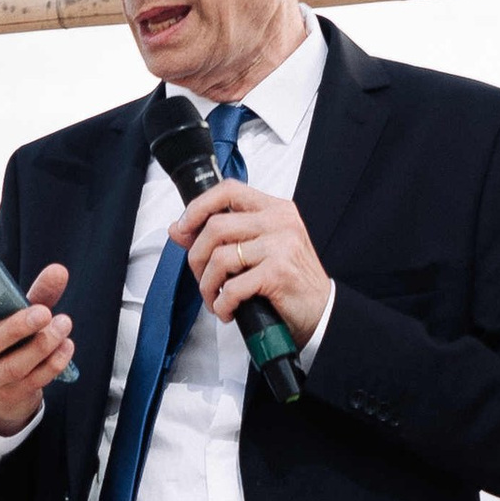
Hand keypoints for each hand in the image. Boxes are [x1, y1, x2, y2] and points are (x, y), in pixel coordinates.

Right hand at [0, 261, 73, 434]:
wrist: (5, 382)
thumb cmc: (7, 336)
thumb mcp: (15, 313)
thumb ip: (35, 293)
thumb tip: (59, 271)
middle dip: (17, 327)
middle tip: (44, 312)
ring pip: (12, 366)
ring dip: (41, 345)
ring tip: (64, 324)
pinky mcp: (8, 395)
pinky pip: (32, 381)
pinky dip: (52, 363)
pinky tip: (66, 346)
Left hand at [172, 181, 331, 346]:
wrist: (321, 309)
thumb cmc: (290, 280)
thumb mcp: (257, 250)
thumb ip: (221, 237)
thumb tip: (178, 229)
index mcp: (274, 209)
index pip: (228, 190)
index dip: (198, 207)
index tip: (184, 228)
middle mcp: (279, 221)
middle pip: (216, 226)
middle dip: (197, 257)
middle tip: (202, 277)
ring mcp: (280, 245)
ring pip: (220, 257)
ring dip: (208, 285)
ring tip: (214, 298)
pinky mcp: (278, 272)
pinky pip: (232, 287)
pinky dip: (222, 304)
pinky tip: (227, 310)